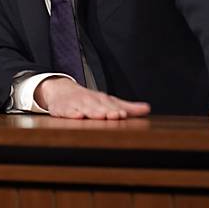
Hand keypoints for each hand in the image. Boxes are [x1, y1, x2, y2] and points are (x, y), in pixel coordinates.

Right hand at [35, 77, 150, 119]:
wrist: (61, 90)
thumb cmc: (88, 100)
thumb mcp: (108, 102)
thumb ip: (127, 107)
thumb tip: (147, 108)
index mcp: (102, 100)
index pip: (110, 106)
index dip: (116, 110)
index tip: (123, 114)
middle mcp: (90, 101)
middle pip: (99, 107)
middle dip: (107, 111)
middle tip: (116, 115)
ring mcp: (76, 104)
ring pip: (85, 109)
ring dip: (92, 112)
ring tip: (100, 116)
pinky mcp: (63, 109)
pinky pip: (67, 111)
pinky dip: (71, 113)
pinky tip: (77, 117)